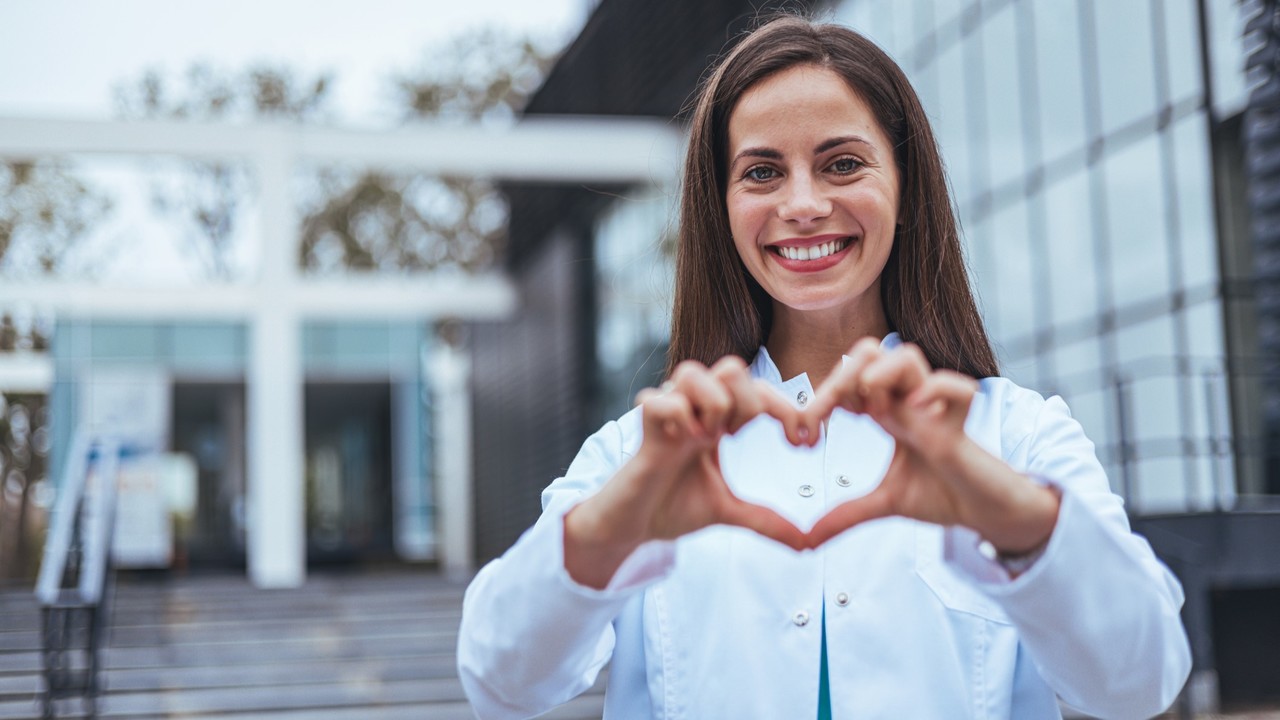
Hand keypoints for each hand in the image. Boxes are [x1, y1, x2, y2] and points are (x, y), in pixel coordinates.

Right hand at [564, 356, 813, 588]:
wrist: (632, 527)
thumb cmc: (672, 508)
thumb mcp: (728, 512)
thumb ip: (767, 521)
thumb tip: (808, 543)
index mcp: (718, 421)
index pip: (760, 390)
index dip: (789, 409)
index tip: (806, 443)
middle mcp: (694, 410)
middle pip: (732, 367)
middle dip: (749, 403)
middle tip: (741, 440)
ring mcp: (668, 415)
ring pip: (693, 371)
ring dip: (713, 405)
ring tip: (709, 439)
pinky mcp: (643, 429)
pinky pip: (660, 399)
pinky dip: (677, 417)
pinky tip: (682, 443)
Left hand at [805, 338, 1059, 553]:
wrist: (988, 513)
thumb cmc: (944, 494)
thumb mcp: (886, 504)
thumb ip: (846, 515)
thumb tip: (806, 541)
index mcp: (888, 412)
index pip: (849, 378)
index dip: (822, 395)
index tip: (806, 431)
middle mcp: (908, 404)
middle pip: (870, 352)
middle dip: (840, 377)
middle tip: (826, 416)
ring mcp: (934, 412)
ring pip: (907, 356)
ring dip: (880, 375)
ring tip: (870, 410)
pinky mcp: (960, 432)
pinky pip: (958, 390)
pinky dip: (934, 392)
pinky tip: (913, 414)